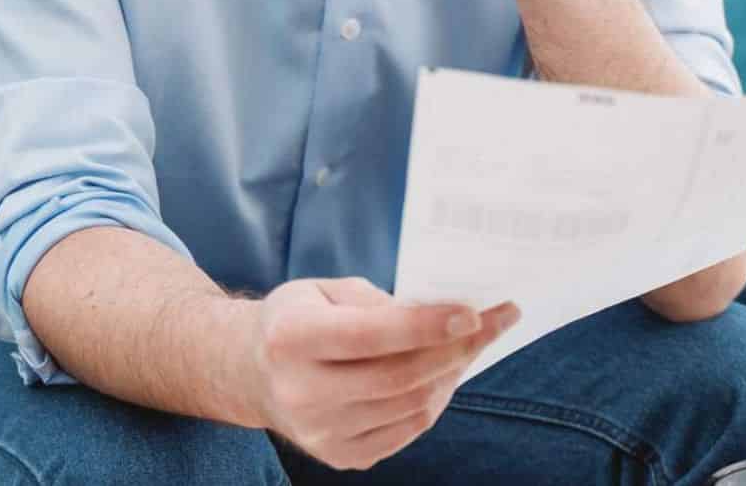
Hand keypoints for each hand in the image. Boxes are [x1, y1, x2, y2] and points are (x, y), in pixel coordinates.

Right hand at [241, 276, 520, 471]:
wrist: (254, 374)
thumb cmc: (299, 320)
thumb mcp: (326, 290)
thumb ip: (379, 302)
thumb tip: (444, 316)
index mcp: (291, 339)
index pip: (371, 335)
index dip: (426, 325)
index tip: (473, 311)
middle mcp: (301, 392)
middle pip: (399, 377)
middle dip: (455, 349)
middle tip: (491, 324)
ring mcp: (320, 433)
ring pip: (411, 406)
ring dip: (450, 373)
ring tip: (469, 344)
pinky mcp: (340, 456)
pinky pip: (407, 430)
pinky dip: (433, 400)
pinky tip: (442, 374)